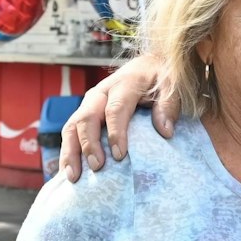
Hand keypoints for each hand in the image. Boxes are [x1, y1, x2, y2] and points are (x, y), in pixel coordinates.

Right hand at [60, 54, 172, 179]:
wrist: (150, 64)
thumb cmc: (162, 78)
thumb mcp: (172, 86)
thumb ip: (168, 106)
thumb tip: (165, 131)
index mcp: (124, 83)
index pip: (115, 109)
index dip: (116, 132)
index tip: (120, 155)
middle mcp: (102, 92)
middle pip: (88, 117)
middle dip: (89, 144)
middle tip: (97, 167)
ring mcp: (90, 102)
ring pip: (73, 125)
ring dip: (71, 151)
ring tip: (74, 176)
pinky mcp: (85, 111)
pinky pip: (71, 131)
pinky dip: (68, 151)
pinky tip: (70, 171)